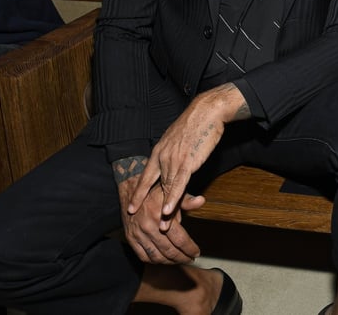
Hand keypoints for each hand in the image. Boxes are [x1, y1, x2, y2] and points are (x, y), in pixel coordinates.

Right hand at [118, 176, 203, 263]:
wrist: (131, 189)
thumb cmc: (155, 190)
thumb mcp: (172, 192)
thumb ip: (187, 200)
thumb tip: (202, 201)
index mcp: (160, 215)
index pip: (180, 239)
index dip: (190, 248)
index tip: (196, 253)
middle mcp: (148, 226)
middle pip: (169, 251)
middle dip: (182, 258)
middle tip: (190, 259)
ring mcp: (138, 234)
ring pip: (156, 257)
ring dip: (170, 262)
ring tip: (178, 260)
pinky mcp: (130, 238)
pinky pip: (143, 256)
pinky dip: (155, 261)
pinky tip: (163, 259)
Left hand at [128, 85, 246, 227]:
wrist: (206, 112)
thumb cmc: (195, 123)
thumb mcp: (178, 138)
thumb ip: (173, 152)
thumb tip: (172, 160)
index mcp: (159, 151)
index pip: (145, 177)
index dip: (139, 193)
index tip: (131, 207)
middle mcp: (162, 157)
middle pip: (155, 186)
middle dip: (147, 205)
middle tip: (139, 221)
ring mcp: (174, 160)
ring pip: (166, 189)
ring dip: (164, 209)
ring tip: (160, 227)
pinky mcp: (187, 162)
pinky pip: (177, 185)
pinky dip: (172, 199)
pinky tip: (167, 211)